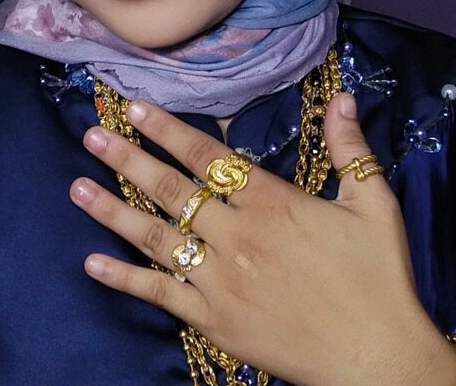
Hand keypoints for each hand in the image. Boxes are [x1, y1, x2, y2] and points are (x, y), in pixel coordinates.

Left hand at [70, 95, 455, 385]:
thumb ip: (352, 149)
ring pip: (157, 237)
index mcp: (272, 203)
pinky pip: (161, 294)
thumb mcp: (375, 206)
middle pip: (172, 190)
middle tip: (90, 137)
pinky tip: (92, 263)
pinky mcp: (214, 320)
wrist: (379, 360)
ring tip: (76, 188)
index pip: (208, 156)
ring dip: (113, 211)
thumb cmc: (378, 278)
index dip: (168, 130)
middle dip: (128, 160)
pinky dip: (125, 279)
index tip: (133, 108)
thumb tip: (342, 97)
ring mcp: (220, 280)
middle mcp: (237, 236)